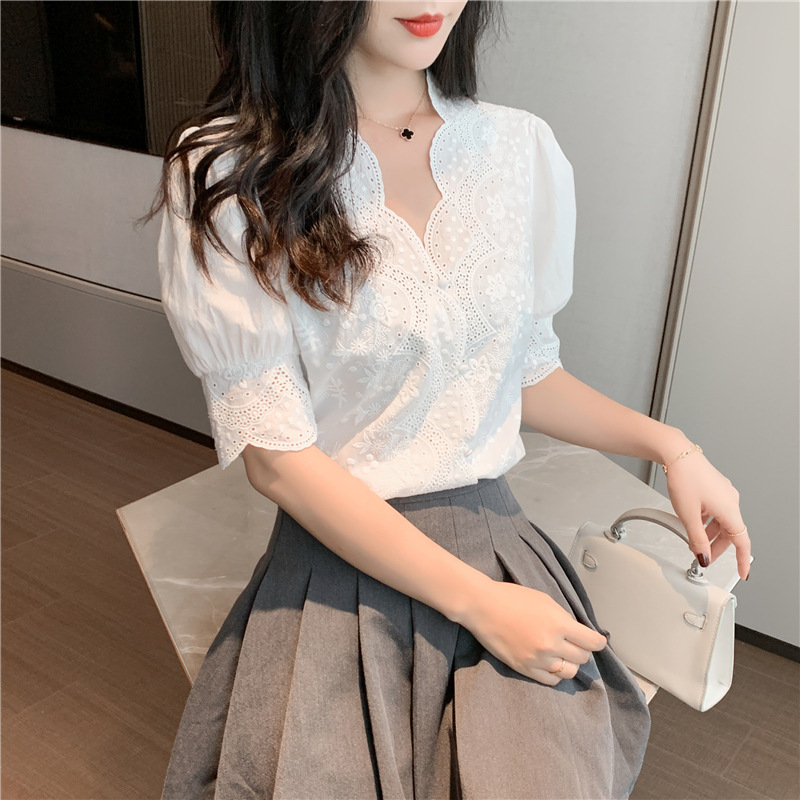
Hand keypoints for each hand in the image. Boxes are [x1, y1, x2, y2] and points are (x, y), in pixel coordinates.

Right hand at [462, 580, 606, 684]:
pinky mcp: (524, 668)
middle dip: (582, 650)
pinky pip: (551, 680)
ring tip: (561, 654)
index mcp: (558, 623)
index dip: (598, 642)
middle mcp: (551, 644)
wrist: (482, 606)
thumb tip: (578, 632)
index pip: (592, 642)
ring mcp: (537, 659)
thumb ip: (563, 617)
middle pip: (582, 658)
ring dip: (569, 663)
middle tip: (575, 643)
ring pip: (569, 672)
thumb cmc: (512, 598)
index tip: (597, 641)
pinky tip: (550, 663)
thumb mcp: (545, 600)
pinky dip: (555, 673)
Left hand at [665, 451, 750, 579]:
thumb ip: (697, 539)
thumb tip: (703, 556)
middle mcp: (730, 501)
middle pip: (729, 532)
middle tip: (702, 556)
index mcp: (729, 509)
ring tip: (693, 540)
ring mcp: (723, 493)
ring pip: (720, 521)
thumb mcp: (688, 515)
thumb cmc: (685, 478)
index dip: (742, 560)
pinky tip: (693, 522)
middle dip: (716, 547)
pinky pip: (715, 510)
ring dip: (709, 534)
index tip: (742, 572)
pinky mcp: (714, 487)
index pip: (742, 541)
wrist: (677, 453)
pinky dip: (706, 521)